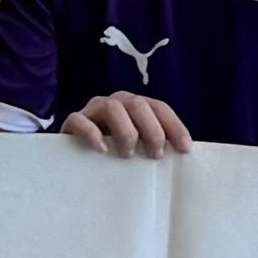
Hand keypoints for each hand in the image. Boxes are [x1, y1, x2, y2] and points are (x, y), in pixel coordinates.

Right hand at [62, 93, 193, 159]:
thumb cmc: (115, 153)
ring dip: (125, 132)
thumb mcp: (139, 147)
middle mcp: (117, 102)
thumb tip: (182, 155)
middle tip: (155, 155)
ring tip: (128, 155)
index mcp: (137, 106)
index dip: (174, 126)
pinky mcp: (73, 121)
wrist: (77, 156)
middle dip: (152, 131)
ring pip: (112, 108)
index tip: (185, 149)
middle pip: (138, 105)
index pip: (160, 108)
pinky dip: (92, 134)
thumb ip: (155, 145)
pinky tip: (102, 150)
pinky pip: (79, 120)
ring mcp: (93, 109)